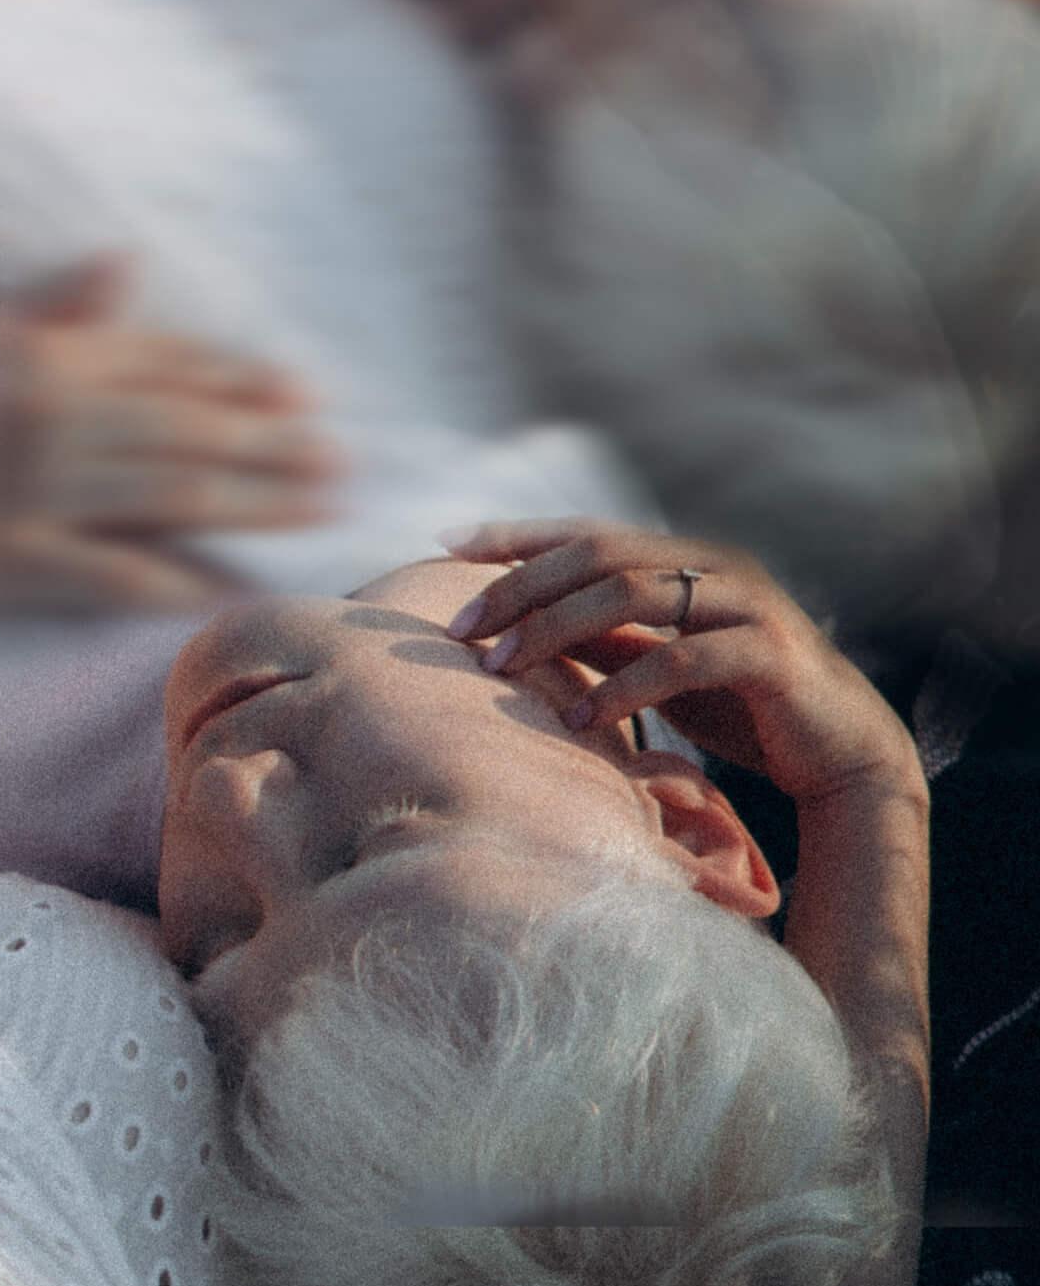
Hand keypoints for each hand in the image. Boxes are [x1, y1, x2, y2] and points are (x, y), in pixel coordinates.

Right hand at [0, 257, 341, 611]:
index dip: (242, 378)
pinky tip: (241, 589)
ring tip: (325, 508)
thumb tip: (128, 263)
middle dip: (273, 441)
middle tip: (342, 459)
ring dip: (259, 500)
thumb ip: (58, 304)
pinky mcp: (13, 558)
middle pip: (189, 426)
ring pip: (175, 492)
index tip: (306, 395)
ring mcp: (37, 489)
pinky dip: (182, 580)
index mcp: (49, 357)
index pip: (166, 364)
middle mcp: (53, 416)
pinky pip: (116, 572)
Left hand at [441, 518, 924, 808]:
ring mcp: (747, 603)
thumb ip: (600, 638)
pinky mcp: (772, 654)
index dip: (516, 534)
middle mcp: (715, 564)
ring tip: (503, 667)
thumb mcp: (654, 665)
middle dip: (522, 585)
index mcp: (684, 559)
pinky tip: (584, 720)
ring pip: (634, 591)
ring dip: (558, 628)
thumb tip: (515, 625)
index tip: (447, 543)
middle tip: (463, 627)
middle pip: (598, 553)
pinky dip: (627, 685)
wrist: (839, 754)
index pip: (585, 531)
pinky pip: (686, 657)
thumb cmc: (738, 705)